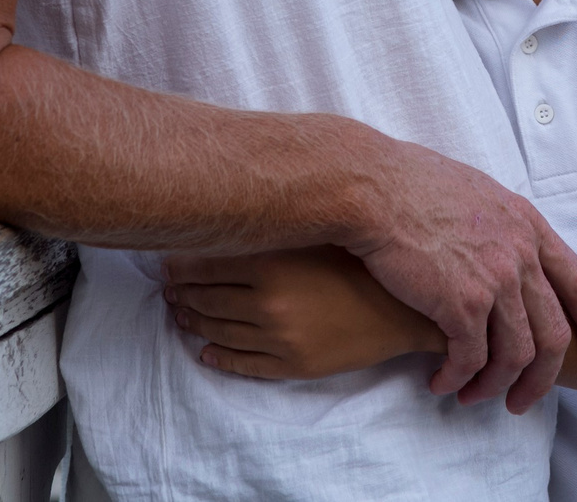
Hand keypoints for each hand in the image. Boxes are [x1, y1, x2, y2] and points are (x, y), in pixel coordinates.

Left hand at [164, 247, 441, 379]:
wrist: (409, 306)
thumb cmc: (366, 259)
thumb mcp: (319, 231)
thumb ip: (275, 223)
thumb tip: (230, 211)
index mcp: (272, 263)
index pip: (202, 265)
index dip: (178, 264)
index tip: (167, 259)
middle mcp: (268, 303)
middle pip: (203, 299)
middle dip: (180, 293)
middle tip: (168, 287)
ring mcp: (278, 339)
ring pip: (216, 332)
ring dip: (192, 322)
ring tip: (182, 313)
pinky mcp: (292, 366)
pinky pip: (241, 365)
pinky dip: (217, 357)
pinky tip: (206, 350)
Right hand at [343, 136, 576, 411]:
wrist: (375, 188)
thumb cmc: (412, 185)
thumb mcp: (479, 194)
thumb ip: (501, 226)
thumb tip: (501, 246)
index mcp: (529, 226)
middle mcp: (521, 255)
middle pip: (554, 334)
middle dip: (543, 377)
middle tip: (523, 401)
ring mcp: (495, 281)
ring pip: (515, 355)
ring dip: (495, 385)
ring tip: (472, 396)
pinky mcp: (460, 304)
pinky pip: (471, 359)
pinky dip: (458, 378)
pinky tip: (441, 382)